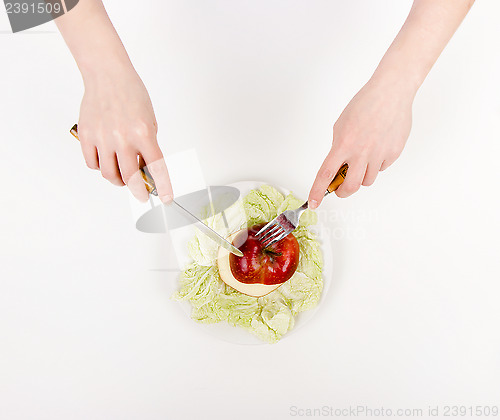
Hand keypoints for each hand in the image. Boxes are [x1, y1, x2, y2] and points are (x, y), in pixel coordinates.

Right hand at [77, 66, 172, 202]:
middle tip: (142, 195)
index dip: (163, 186)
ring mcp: (103, 137)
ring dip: (118, 181)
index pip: (156, 167)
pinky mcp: (87, 135)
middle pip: (130, 178)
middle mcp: (123, 137)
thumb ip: (148, 145)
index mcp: (143, 133)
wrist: (108, 75)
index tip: (166, 198)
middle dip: (138, 191)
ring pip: (109, 174)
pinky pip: (92, 163)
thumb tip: (146, 168)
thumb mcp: (150, 120)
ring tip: (123, 178)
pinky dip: (101, 167)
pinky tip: (107, 162)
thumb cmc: (131, 94)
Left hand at [308, 78, 414, 207]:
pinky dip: (376, 165)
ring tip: (362, 159)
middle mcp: (361, 152)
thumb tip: (337, 168)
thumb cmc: (364, 105)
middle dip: (342, 192)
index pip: (326, 174)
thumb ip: (338, 148)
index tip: (314, 203)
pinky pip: (381, 169)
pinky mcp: (393, 154)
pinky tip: (377, 148)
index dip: (318, 191)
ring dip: (360, 177)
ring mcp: (379, 154)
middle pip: (350, 187)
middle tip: (340, 189)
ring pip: (367, 181)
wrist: (390, 93)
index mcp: (343, 144)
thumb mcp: (341, 126)